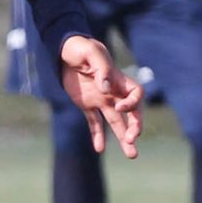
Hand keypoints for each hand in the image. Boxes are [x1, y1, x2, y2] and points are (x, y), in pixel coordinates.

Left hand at [58, 34, 141, 157]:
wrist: (64, 51)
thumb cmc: (81, 48)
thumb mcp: (91, 53)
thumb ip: (102, 69)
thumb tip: (107, 89)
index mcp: (119, 80)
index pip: (137, 94)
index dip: (132, 104)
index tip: (119, 107)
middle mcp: (113, 93)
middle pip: (131, 113)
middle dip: (134, 126)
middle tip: (133, 140)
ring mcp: (101, 100)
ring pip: (116, 122)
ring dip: (124, 138)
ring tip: (132, 155)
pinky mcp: (87, 105)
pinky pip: (95, 123)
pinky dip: (97, 136)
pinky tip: (100, 150)